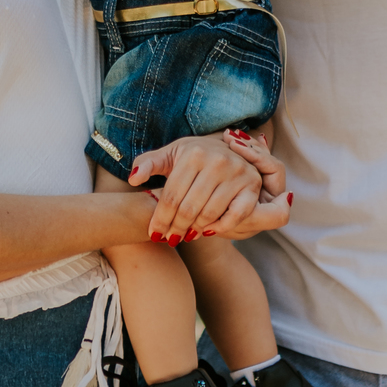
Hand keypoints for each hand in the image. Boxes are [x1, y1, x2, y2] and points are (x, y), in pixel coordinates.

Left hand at [129, 135, 291, 242]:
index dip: (160, 219)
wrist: (227, 146)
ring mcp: (237, 173)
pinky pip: (236, 214)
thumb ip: (148, 164)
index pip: (171, 196)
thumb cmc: (193, 155)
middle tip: (169, 240)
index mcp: (193, 153)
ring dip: (194, 230)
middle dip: (175, 228)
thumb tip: (134, 179)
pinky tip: (208, 231)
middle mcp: (217, 161)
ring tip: (184, 236)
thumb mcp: (169, 154)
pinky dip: (221, 227)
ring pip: (209, 213)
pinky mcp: (252, 185)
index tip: (154, 234)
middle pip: (189, 208)